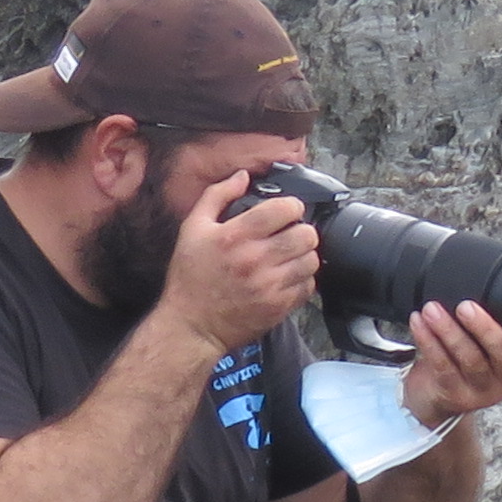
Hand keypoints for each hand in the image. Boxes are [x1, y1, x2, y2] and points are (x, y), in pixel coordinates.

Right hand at [156, 168, 320, 354]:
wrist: (191, 325)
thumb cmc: (190, 276)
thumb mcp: (193, 229)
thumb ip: (217, 196)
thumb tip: (242, 176)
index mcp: (234, 237)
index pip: (283, 210)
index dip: (291, 206)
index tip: (287, 211)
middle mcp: (254, 260)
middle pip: (305, 235)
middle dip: (302, 229)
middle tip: (292, 233)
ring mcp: (269, 286)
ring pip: (311, 260)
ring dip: (304, 254)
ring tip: (290, 255)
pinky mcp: (278, 307)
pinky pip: (308, 286)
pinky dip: (302, 279)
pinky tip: (287, 276)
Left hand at [404, 295, 501, 426]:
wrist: (438, 392)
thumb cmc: (474, 352)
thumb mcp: (496, 329)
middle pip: (501, 356)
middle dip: (483, 329)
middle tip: (465, 306)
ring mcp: (479, 390)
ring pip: (468, 360)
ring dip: (449, 331)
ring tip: (432, 309)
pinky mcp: (452, 392)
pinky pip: (441, 365)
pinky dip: (428, 341)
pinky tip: (419, 322)